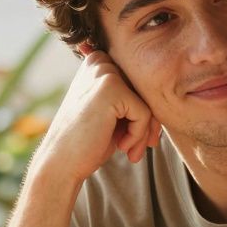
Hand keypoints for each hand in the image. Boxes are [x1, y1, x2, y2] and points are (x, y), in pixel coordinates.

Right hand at [32, 43, 161, 185]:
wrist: (61, 163)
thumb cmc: (86, 142)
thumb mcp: (110, 115)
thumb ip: (131, 99)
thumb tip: (165, 101)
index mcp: (98, 63)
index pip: (139, 85)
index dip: (141, 114)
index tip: (133, 138)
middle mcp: (100, 62)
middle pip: (145, 92)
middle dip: (146, 124)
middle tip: (136, 149)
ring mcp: (105, 73)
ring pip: (148, 103)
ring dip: (143, 132)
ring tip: (130, 152)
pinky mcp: (111, 88)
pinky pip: (145, 113)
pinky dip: (138, 135)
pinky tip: (121, 147)